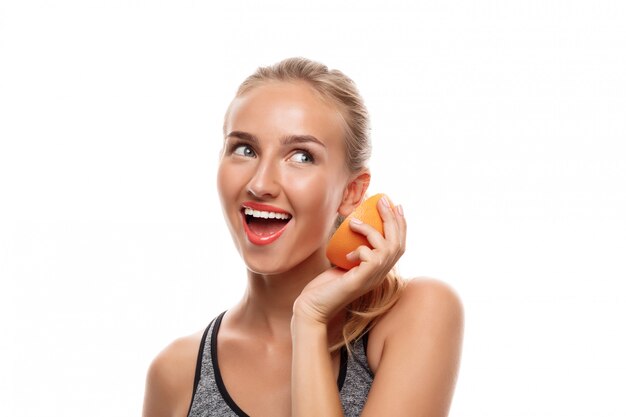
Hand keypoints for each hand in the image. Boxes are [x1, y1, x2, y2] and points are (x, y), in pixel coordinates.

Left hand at [293, 197, 406, 325]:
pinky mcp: (362, 281)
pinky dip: (361, 248)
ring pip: (388, 248)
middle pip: (398, 244)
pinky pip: (372, 257)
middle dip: (393, 219)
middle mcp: (380, 275)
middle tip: (383, 200)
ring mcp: (373, 279)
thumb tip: (350, 224)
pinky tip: (347, 255)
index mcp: (378, 270)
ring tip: (353, 221)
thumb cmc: (323, 287)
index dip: (400, 225)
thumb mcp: (341, 263)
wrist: (312, 308)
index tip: (395, 205)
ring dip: (372, 230)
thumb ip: (351, 249)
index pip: (398, 245)